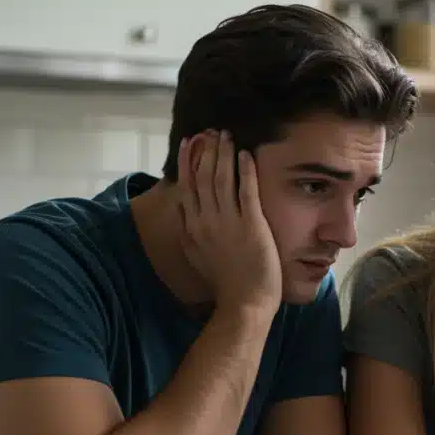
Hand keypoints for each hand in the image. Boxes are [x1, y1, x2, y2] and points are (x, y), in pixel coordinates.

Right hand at [178, 129, 281, 313]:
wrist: (244, 302)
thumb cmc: (225, 282)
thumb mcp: (198, 254)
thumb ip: (189, 230)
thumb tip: (182, 209)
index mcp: (193, 227)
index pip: (187, 186)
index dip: (188, 161)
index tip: (190, 142)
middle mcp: (206, 220)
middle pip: (203, 176)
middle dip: (207, 150)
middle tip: (213, 131)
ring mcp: (228, 222)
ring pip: (222, 179)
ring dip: (224, 154)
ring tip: (227, 135)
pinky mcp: (251, 225)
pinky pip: (246, 191)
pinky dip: (244, 170)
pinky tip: (245, 154)